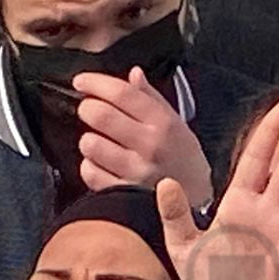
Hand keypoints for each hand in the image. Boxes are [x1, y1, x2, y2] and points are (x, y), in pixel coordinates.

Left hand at [74, 67, 213, 207]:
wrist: (197, 205)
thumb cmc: (184, 160)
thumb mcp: (177, 124)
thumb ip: (152, 98)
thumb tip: (133, 74)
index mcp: (163, 123)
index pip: (123, 93)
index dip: (95, 83)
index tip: (80, 81)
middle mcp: (150, 146)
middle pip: (101, 115)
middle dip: (87, 108)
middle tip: (89, 110)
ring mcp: (136, 172)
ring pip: (91, 144)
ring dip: (88, 140)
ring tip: (99, 142)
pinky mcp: (124, 194)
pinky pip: (90, 172)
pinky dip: (90, 166)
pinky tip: (101, 165)